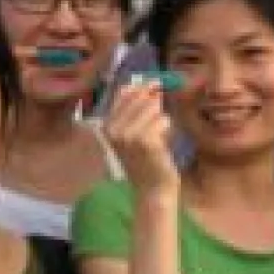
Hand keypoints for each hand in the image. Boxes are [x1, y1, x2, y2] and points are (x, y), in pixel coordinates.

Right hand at [105, 81, 178, 199]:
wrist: (152, 189)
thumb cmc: (146, 160)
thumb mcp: (134, 132)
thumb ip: (136, 109)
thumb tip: (144, 84)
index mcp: (106, 125)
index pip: (123, 93)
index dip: (142, 86)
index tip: (156, 84)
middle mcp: (113, 129)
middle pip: (140, 97)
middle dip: (154, 102)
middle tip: (159, 119)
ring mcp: (128, 135)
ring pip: (153, 107)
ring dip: (161, 118)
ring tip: (158, 136)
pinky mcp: (145, 141)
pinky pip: (163, 120)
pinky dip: (167, 128)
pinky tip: (162, 143)